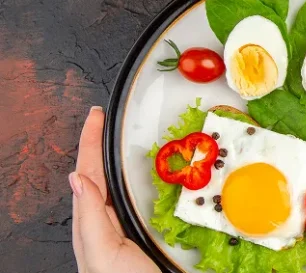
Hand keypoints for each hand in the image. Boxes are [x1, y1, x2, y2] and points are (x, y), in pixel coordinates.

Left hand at [70, 106, 159, 272]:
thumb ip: (91, 217)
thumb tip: (78, 177)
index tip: (97, 115)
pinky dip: (156, 185)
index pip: (88, 172)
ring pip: (127, 189)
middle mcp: (111, 224)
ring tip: (137, 143)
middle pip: (106, 175)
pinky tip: (165, 180)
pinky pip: (153, 202)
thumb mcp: (103, 252)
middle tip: (113, 121)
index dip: (90, 141)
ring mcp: (132, 230)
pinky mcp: (154, 236)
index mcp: (94, 223)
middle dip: (107, 148)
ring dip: (131, 165)